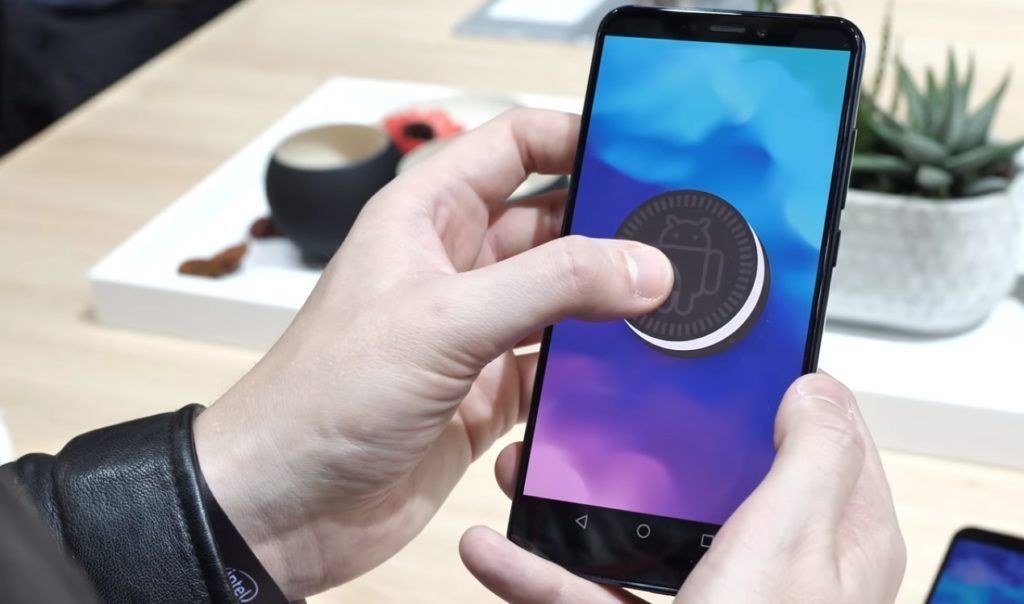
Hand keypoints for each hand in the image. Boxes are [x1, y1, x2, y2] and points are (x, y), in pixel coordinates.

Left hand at [193, 109, 674, 598]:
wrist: (286, 505)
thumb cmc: (323, 396)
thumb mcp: (444, 320)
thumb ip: (550, 285)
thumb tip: (641, 265)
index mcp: (426, 218)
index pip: (513, 147)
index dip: (575, 138)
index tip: (639, 156)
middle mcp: (453, 267)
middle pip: (550, 223)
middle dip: (609, 227)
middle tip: (673, 238)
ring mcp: (473, 331)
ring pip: (560, 296)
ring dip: (606, 301)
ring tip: (668, 302)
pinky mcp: (487, 393)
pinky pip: (557, 365)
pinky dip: (592, 368)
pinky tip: (628, 369)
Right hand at [460, 373, 906, 602]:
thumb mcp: (791, 545)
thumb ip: (812, 457)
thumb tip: (815, 388)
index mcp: (834, 536)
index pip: (823, 434)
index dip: (779, 384)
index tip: (729, 349)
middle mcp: (777, 566)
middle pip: (714, 473)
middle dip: (659, 438)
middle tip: (617, 398)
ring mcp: (714, 599)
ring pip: (642, 530)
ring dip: (579, 503)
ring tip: (533, 466)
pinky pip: (593, 589)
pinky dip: (541, 570)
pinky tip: (496, 551)